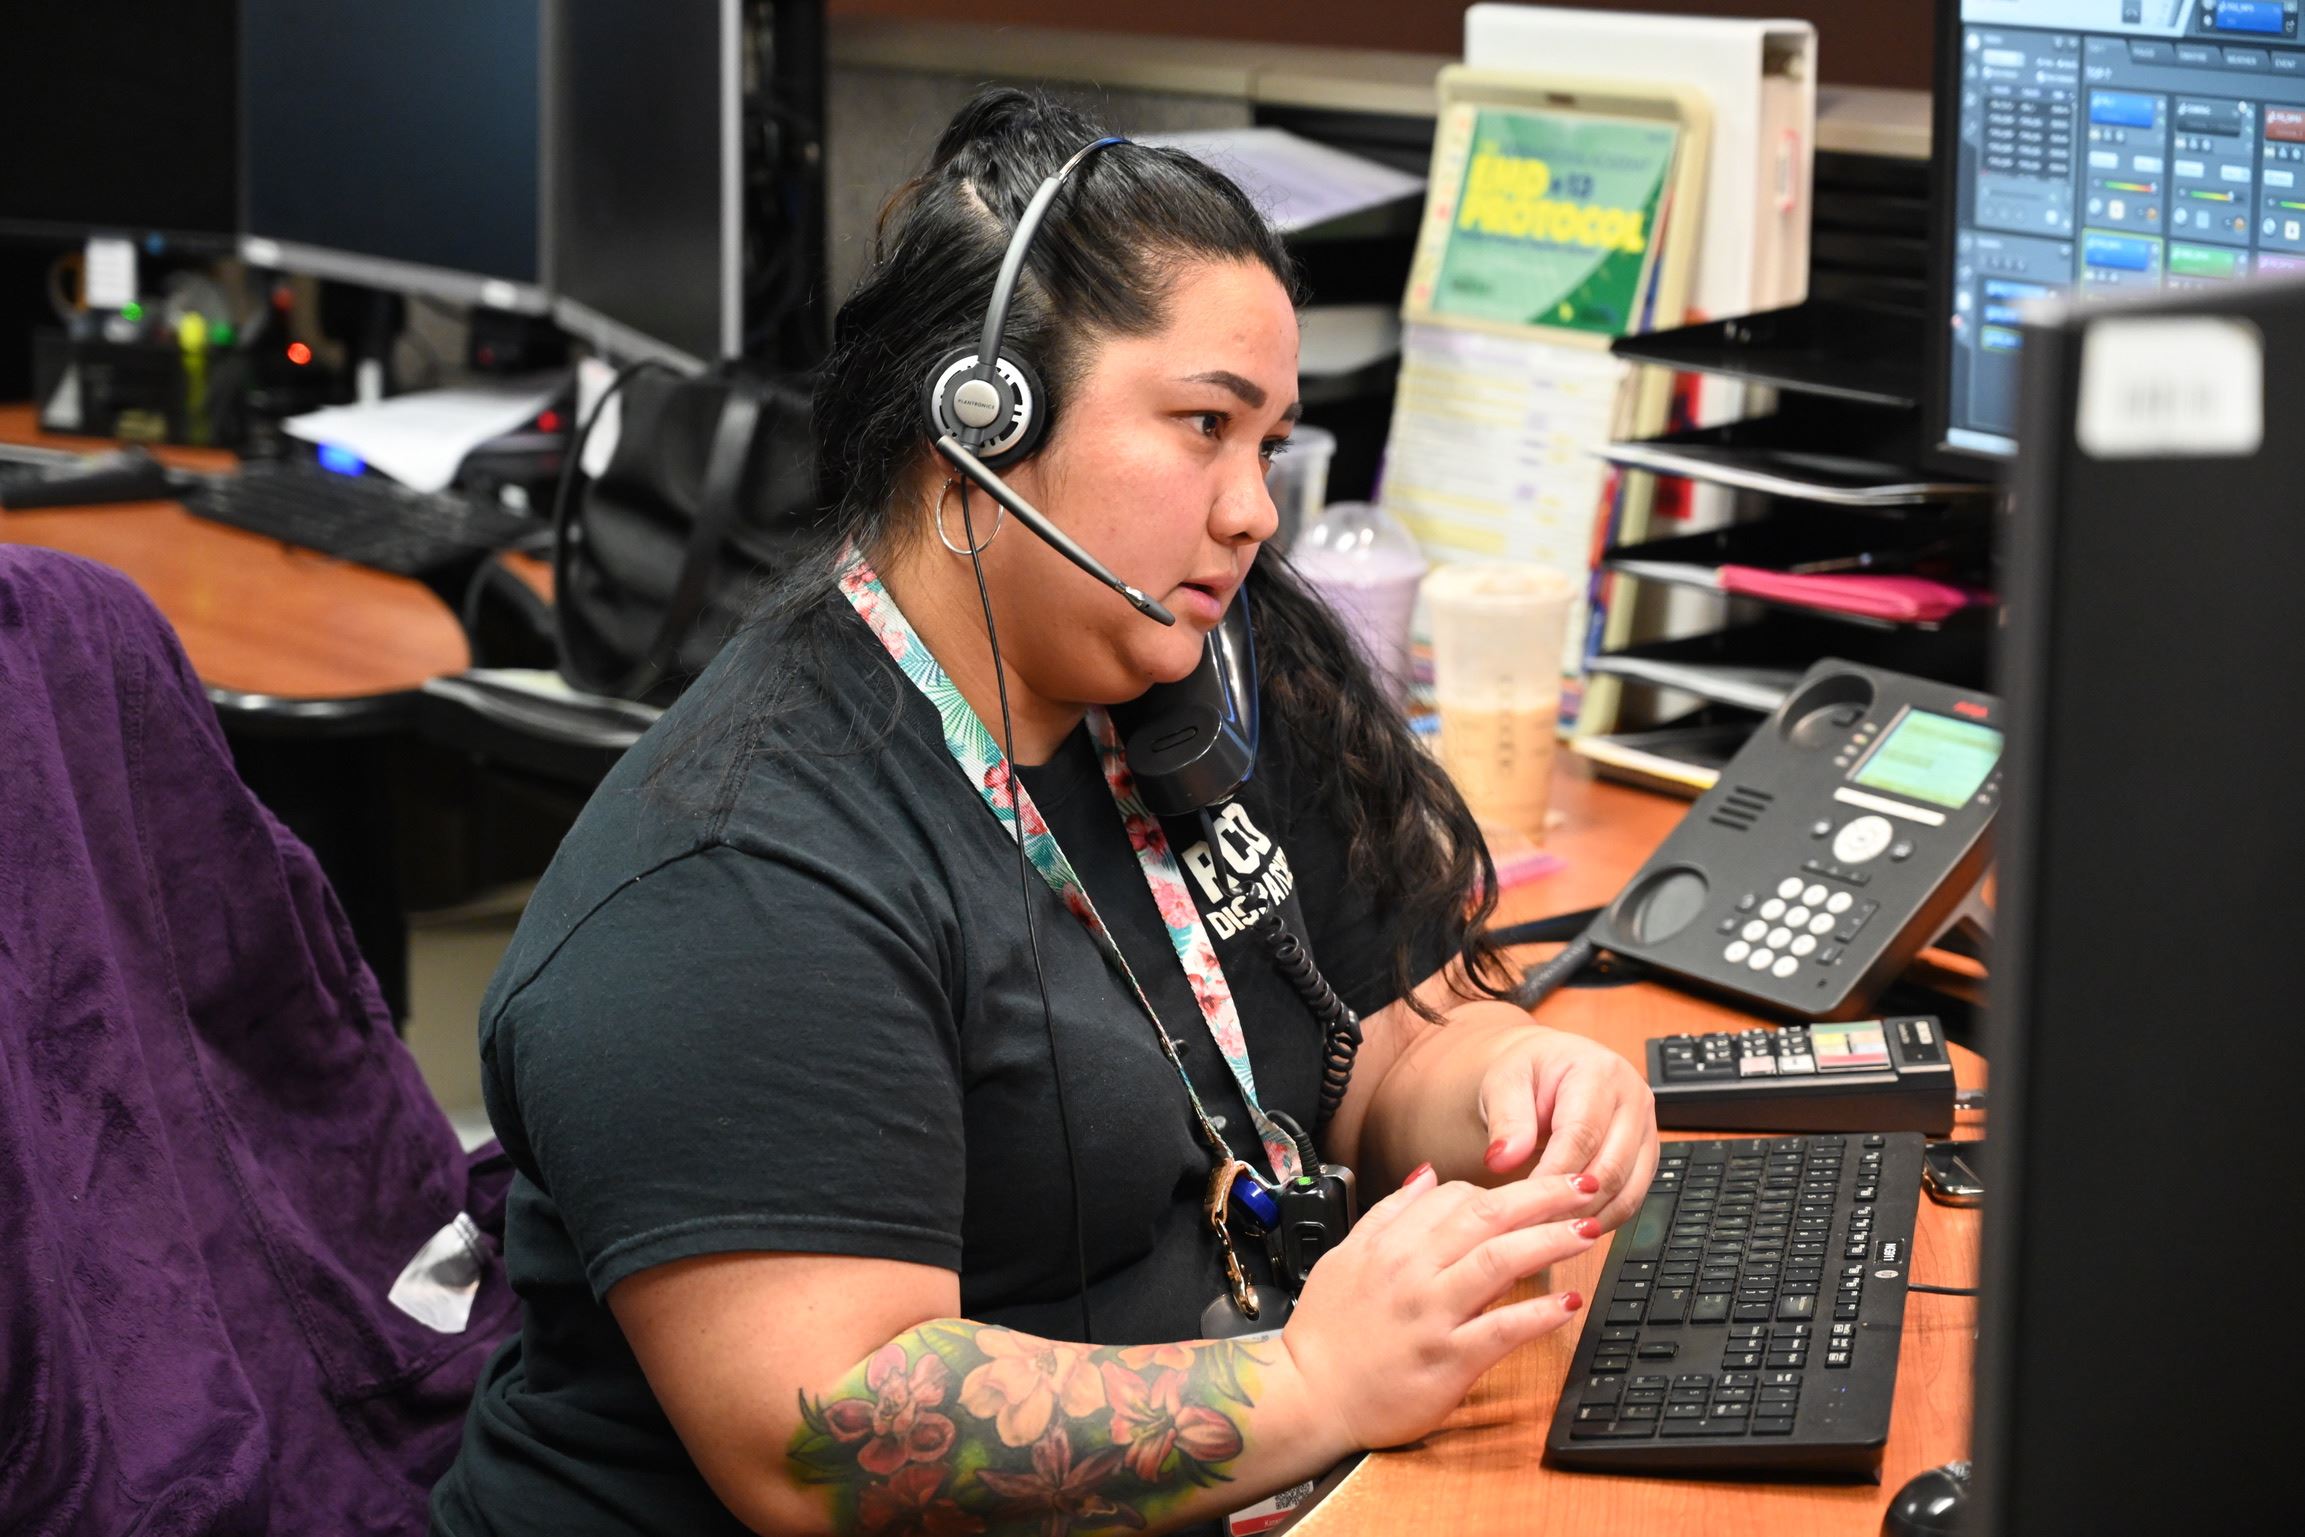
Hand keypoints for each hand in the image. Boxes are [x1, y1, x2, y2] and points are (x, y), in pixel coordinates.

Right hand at [1280, 1166, 1598, 1452]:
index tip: (1534, 1192)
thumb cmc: (1324, 1333)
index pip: (1456, 1196)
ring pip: (1501, 1262)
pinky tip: (1568, 1301)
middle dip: (1544, 1196)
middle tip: (1585, 1185)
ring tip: (1587, 1230)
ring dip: (1551, 1240)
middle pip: (1489, 1217)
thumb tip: (1425, 1175)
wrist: (1307, 1397)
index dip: (1501, 1190)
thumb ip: (1387, 1213)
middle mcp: (1414, 1272)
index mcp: (1390, 1244)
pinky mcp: (1448, 1361)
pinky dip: (1539, 1313)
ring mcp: (1433, 1315)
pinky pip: (1503, 1329)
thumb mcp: (1344, 1256)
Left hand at [1476, 1027, 1658, 1232]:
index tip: (1523, 1201)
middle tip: (1532, 1226)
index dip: (1552, 1175)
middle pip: (1610, 1167)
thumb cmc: (1528, 1075)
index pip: (1581, 1135)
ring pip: (1627, 1190)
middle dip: (1570, 1203)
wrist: (1548, 1071)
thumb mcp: (1504, 1084)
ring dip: (1588, 1217)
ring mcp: (1645, 1129)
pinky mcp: (1646, 1156)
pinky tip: (1569, 1227)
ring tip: (1547, 1232)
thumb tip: (1502, 1159)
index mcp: (1600, 1071)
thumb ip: (1505, 1120)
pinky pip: (1631, 1198)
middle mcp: (1634, 1098)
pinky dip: (1601, 1217)